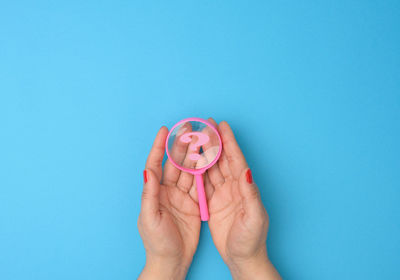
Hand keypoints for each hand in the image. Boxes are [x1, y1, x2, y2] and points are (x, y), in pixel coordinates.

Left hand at [138, 126, 200, 279]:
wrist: (171, 262)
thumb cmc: (156, 242)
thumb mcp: (150, 218)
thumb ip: (149, 194)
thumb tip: (148, 170)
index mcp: (155, 192)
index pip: (156, 164)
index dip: (160, 146)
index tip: (165, 130)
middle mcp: (168, 191)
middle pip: (175, 164)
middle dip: (182, 146)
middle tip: (190, 129)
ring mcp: (182, 197)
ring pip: (190, 171)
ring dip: (196, 156)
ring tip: (203, 139)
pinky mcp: (195, 204)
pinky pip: (201, 185)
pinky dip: (205, 172)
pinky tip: (210, 160)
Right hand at [205, 120, 280, 279]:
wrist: (243, 259)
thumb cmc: (252, 241)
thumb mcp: (254, 218)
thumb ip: (251, 194)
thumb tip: (247, 172)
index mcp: (245, 187)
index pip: (236, 160)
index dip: (229, 142)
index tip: (222, 125)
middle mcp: (234, 187)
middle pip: (222, 159)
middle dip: (215, 141)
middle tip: (206, 124)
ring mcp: (223, 194)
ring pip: (212, 168)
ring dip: (204, 152)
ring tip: (196, 137)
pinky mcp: (213, 203)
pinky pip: (204, 182)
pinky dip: (197, 170)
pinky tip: (190, 160)